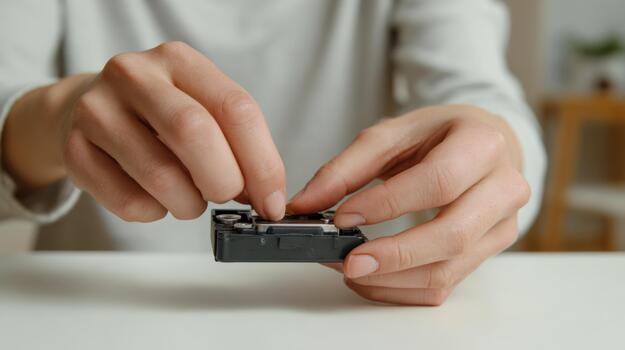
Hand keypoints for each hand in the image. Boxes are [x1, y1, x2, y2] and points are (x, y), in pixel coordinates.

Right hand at [3, 41, 285, 220]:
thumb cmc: (158, 115)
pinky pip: (128, 201)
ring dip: (189, 204)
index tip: (272, 201)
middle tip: (227, 196)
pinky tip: (156, 200)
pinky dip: (155, 213)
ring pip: (160, 175)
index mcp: (179, 60)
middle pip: (195, 133)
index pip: (236, 109)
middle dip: (223, 180)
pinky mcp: (74, 150)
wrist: (84, 109)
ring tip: (190, 200)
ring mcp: (98, 110)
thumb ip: (236, 142)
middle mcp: (135, 76)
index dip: (263, 163)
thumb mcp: (201, 107)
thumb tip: (267, 196)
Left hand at [288, 105, 529, 304]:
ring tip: (352, 269)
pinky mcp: (489, 252)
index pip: (438, 181)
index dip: (388, 204)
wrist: (484, 145)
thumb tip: (305, 203)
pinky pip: (446, 284)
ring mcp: (502, 225)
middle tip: (348, 261)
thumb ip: (347, 168)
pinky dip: (403, 288)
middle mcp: (504, 187)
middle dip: (394, 255)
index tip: (343, 217)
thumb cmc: (440, 136)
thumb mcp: (394, 134)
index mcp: (483, 144)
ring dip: (393, 279)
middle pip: (452, 235)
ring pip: (449, 270)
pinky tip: (374, 277)